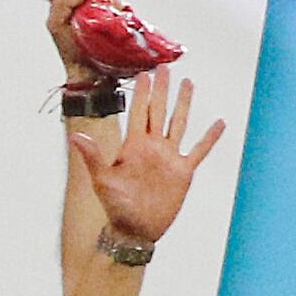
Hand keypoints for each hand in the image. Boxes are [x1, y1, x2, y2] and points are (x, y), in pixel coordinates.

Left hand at [69, 67, 225, 250]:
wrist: (134, 229)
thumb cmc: (115, 206)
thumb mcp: (102, 180)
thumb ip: (92, 156)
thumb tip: (75, 136)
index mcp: (132, 146)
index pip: (139, 113)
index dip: (142, 93)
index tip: (145, 73)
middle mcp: (152, 147)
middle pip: (159, 111)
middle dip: (161, 90)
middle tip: (164, 66)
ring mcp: (168, 157)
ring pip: (179, 124)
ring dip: (184, 104)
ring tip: (188, 83)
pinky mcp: (183, 171)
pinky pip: (199, 150)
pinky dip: (210, 138)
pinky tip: (219, 122)